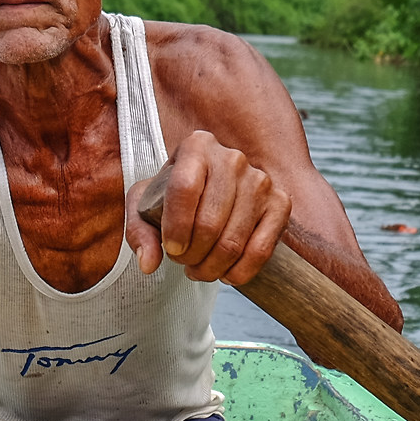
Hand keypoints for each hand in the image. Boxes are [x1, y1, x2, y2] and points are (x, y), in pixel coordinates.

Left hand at [124, 130, 290, 285]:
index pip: (184, 188)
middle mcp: (232, 158)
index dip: (175, 227)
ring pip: (233, 241)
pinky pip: (261, 249)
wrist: (210, 195)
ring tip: (200, 270)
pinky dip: (240, 272)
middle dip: (192, 254)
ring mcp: (260, 180)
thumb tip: (148, 263)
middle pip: (209, 222)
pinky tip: (226, 274)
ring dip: (212, 267)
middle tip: (184, 262)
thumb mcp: (144, 208)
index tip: (170, 249)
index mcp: (197, 146)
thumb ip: (139, 234)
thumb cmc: (173, 199)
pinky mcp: (280, 203)